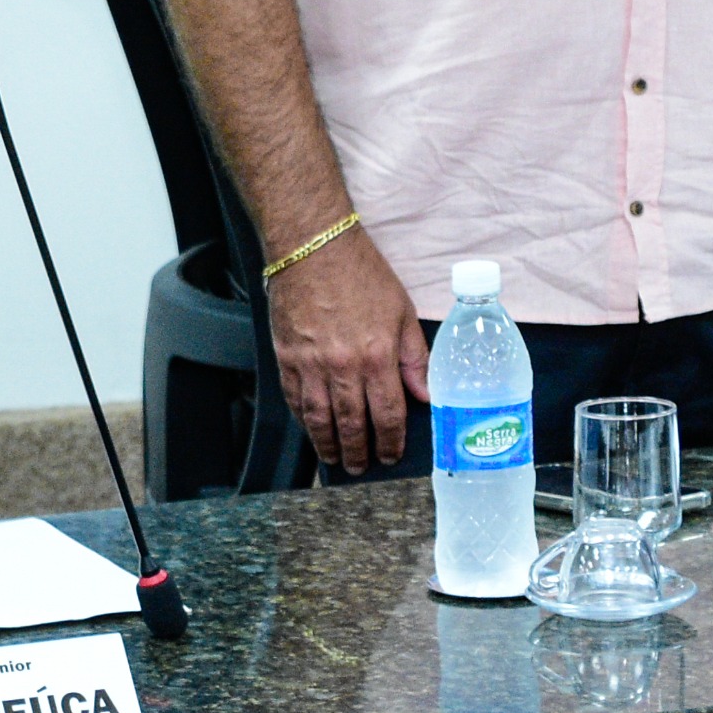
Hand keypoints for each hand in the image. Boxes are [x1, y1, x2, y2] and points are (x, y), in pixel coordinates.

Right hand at [268, 225, 427, 472]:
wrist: (314, 246)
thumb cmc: (361, 272)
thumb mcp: (402, 311)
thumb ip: (415, 357)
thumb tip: (426, 393)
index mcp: (377, 355)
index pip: (388, 414)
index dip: (390, 441)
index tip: (390, 454)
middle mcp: (343, 366)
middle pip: (352, 424)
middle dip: (359, 452)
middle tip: (362, 466)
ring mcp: (310, 364)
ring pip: (320, 419)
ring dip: (328, 445)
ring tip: (335, 458)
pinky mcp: (286, 356)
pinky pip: (294, 399)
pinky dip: (303, 420)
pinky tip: (311, 428)